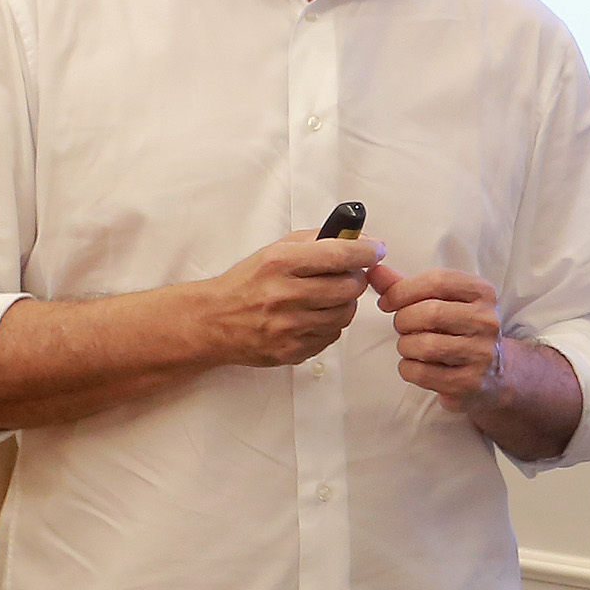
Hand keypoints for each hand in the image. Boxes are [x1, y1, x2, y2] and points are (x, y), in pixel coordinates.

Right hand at [198, 231, 384, 366]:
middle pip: (350, 287)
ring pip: (345, 314)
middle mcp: (284, 295)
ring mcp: (287, 326)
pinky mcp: (291, 350)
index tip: (377, 250)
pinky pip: (331, 336)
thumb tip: (361, 240)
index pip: (338, 255)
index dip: (366, 252)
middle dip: (354, 279)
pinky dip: (328, 325)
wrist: (212, 321)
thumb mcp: (276, 250)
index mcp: (279, 263)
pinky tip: (310, 317)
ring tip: (324, 298)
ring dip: (342, 304)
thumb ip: (318, 240)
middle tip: (345, 277)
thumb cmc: (247, 282)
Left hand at [370, 263, 503, 412]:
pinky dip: (407, 368)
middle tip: (402, 327)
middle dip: (403, 320)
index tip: (387, 302)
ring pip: (425, 345)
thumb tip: (374, 271)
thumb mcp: (441, 301)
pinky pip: (422, 373)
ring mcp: (481, 353)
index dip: (402, 290)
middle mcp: (486, 321)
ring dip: (405, 346)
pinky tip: (416, 364)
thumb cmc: (459, 329)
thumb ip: (406, 286)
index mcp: (483, 292)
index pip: (437, 281)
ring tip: (410, 346)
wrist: (495, 373)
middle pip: (429, 313)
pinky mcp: (470, 382)